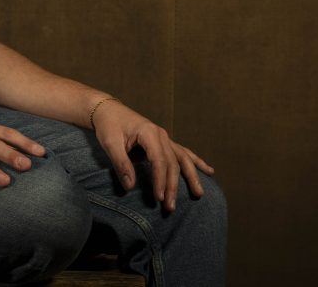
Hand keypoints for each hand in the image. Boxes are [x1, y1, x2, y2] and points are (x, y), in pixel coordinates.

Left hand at [90, 100, 215, 212]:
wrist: (108, 110)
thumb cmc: (108, 126)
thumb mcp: (110, 143)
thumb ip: (120, 164)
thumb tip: (130, 187)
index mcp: (149, 133)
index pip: (159, 161)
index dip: (160, 180)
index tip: (159, 198)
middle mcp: (161, 135)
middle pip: (172, 163)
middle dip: (173, 186)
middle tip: (170, 207)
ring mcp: (165, 137)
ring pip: (183, 158)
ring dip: (191, 177)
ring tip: (199, 194)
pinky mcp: (164, 141)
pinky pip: (183, 152)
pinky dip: (196, 162)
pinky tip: (209, 171)